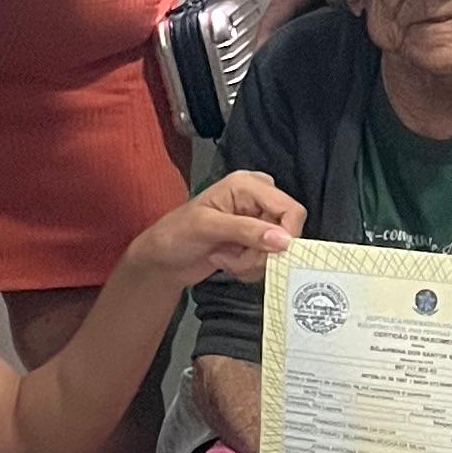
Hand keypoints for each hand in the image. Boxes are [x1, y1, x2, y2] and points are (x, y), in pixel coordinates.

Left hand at [129, 169, 305, 286]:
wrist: (161, 260)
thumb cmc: (175, 235)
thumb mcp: (207, 228)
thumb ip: (246, 231)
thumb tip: (284, 240)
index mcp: (247, 185)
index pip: (290, 209)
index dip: (287, 234)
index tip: (269, 254)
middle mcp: (257, 200)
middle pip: (287, 232)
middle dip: (262, 253)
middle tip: (236, 258)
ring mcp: (256, 223)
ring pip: (278, 251)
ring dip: (252, 263)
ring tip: (224, 258)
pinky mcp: (253, 243)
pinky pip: (268, 261)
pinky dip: (249, 268)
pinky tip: (227, 261)